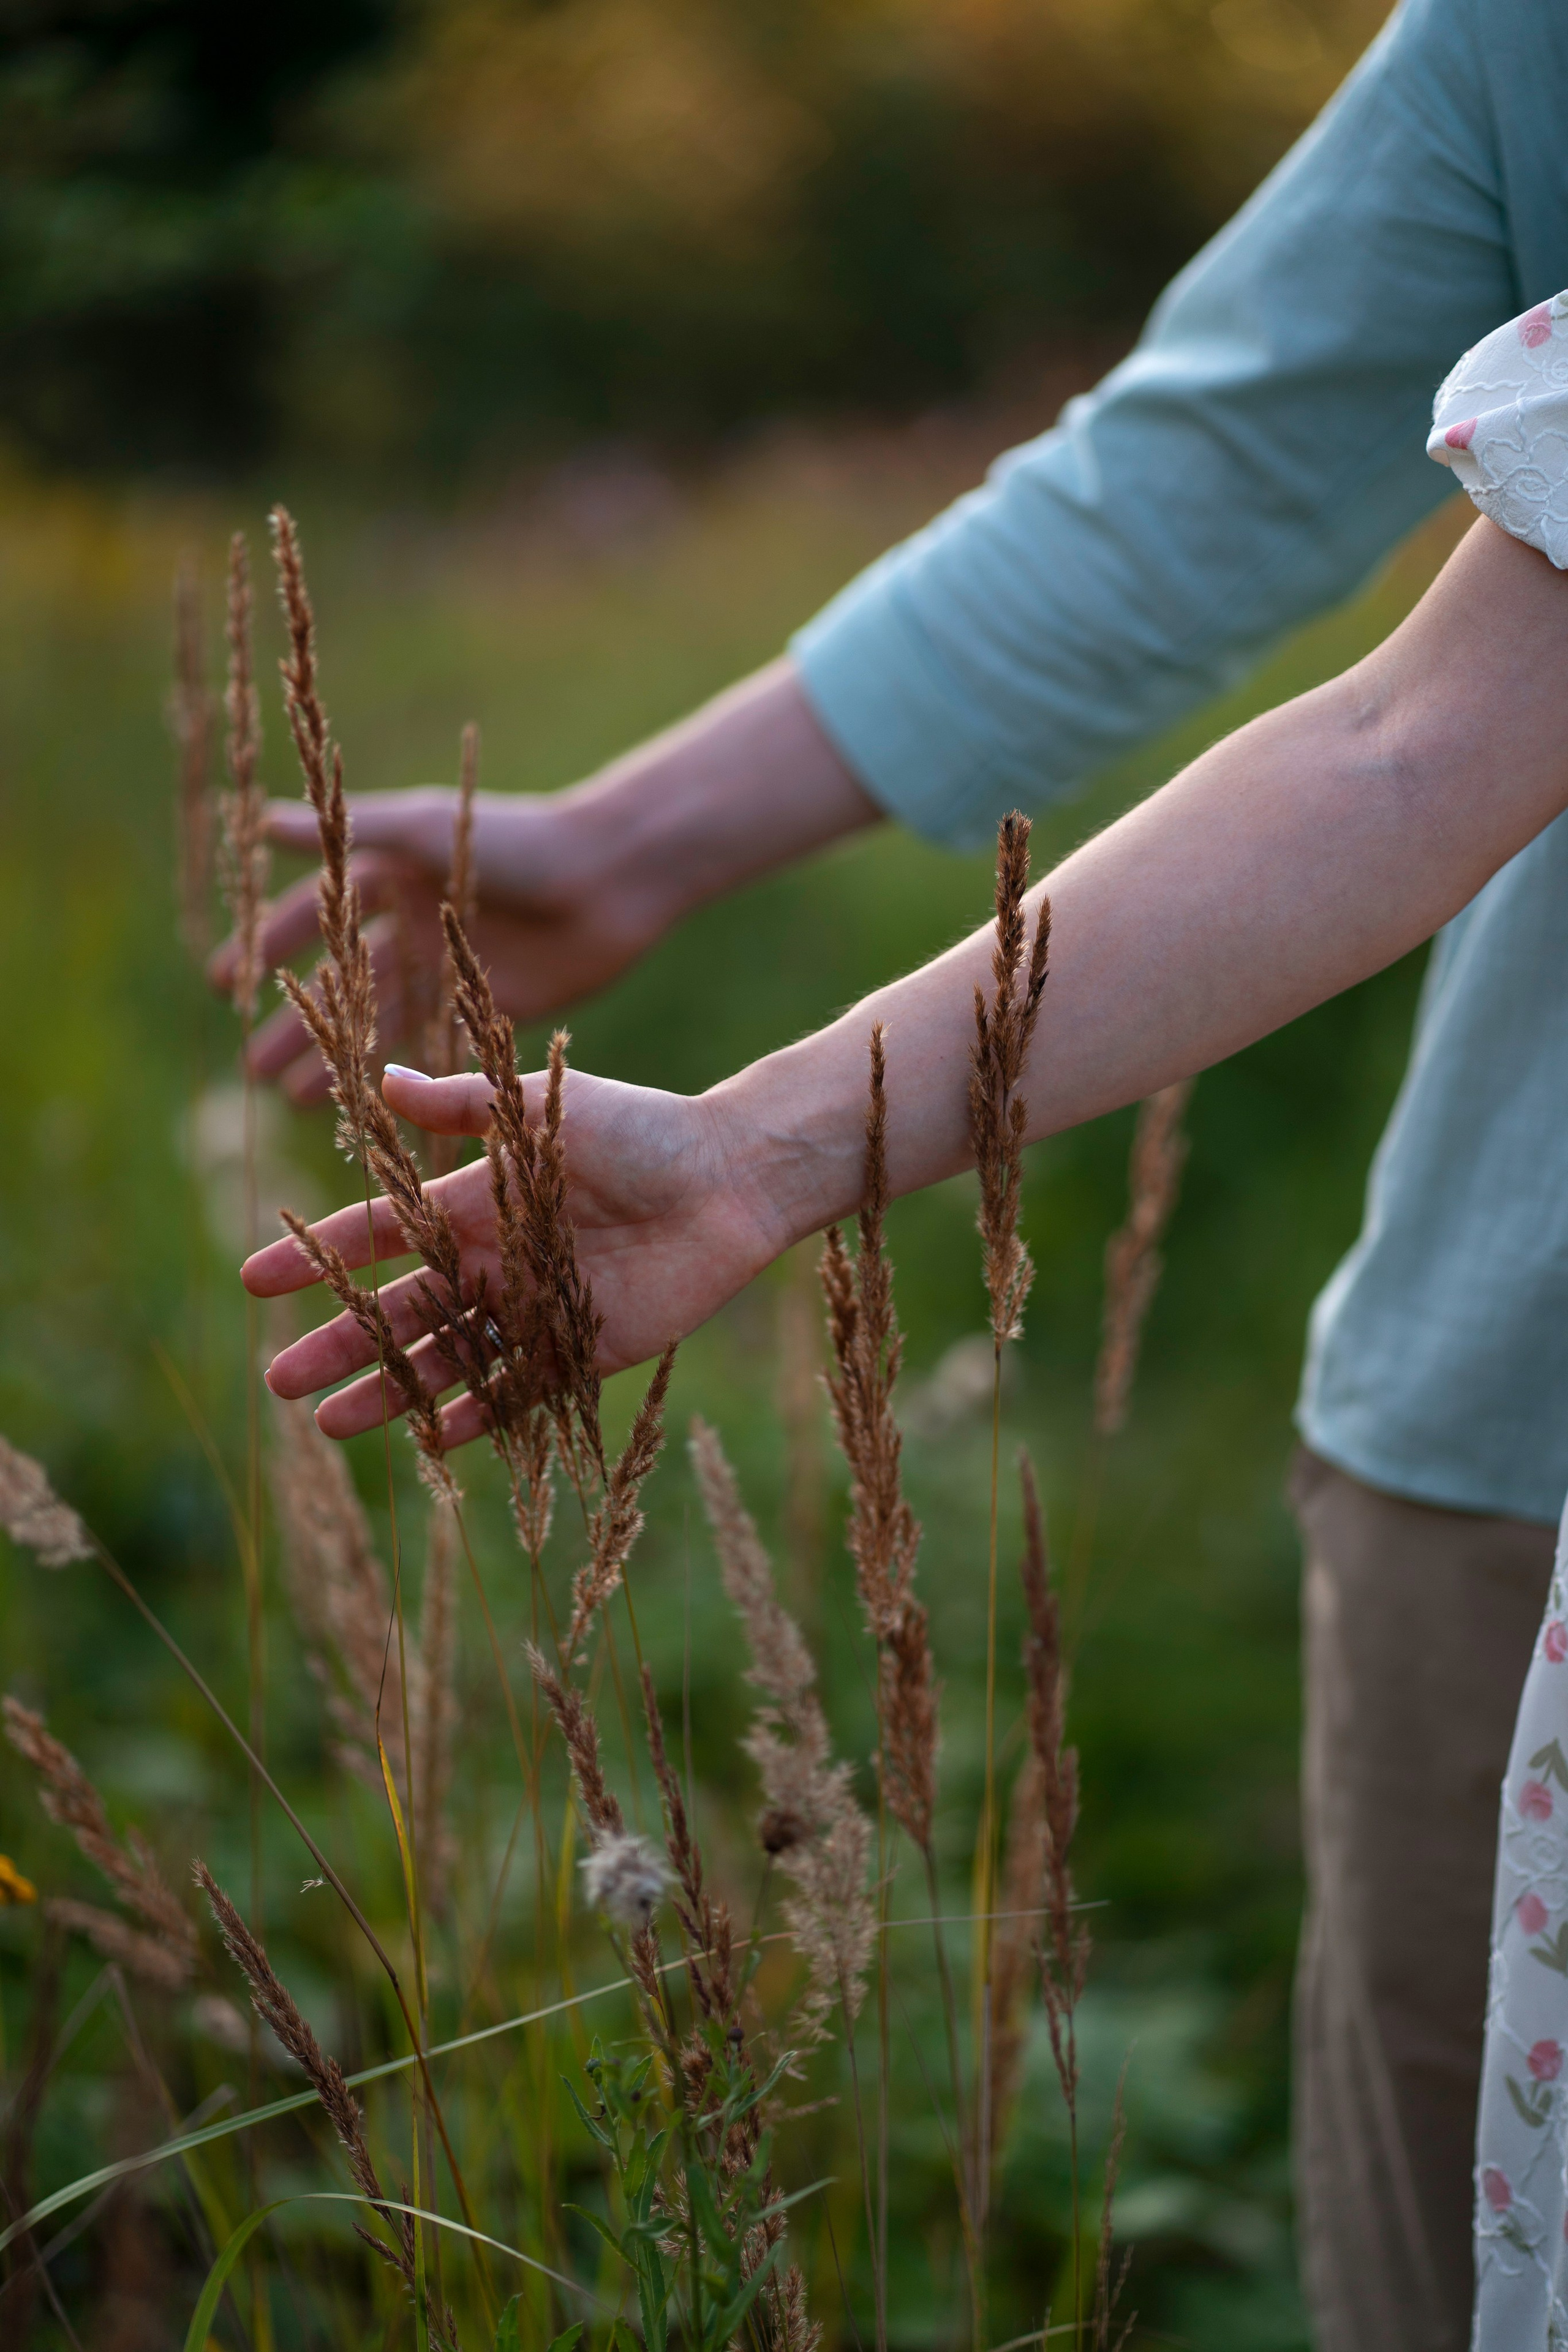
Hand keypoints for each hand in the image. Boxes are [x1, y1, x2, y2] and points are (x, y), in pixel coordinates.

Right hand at [207, 659, 881, 1105]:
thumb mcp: (424, 830)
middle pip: (340, 981)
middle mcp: (413, 924)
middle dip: (295, 1023)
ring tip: (290, 1099)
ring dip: (336, 1059)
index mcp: (392, 875)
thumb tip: (260, 819)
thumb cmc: (518, 840)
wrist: (610, 876)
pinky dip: (397, 1076)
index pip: (315, 916)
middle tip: (247, 1068)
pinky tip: (364, 1107)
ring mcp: (448, 968)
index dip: (270, 946)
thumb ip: (349, 832)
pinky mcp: (487, 1005)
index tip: (223, 982)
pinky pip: (430, 1046)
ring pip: (378, 1022)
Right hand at [245, 1066, 784, 1447]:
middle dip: (339, 1342)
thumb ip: (463, 1104)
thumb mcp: (542, 1107)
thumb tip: (378, 1078)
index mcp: (476, 1201)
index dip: (320, 1256)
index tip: (257, 1281)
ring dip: (391, 1389)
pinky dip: (477, 1417)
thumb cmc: (642, 1129)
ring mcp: (535, 1308)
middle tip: (279, 1379)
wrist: (732, 1176)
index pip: (379, 1233)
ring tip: (331, 1423)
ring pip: (446, 1359)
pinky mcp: (585, 1349)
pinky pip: (518, 1391)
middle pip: (400, 1308)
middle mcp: (496, 1259)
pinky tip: (432, 1439)